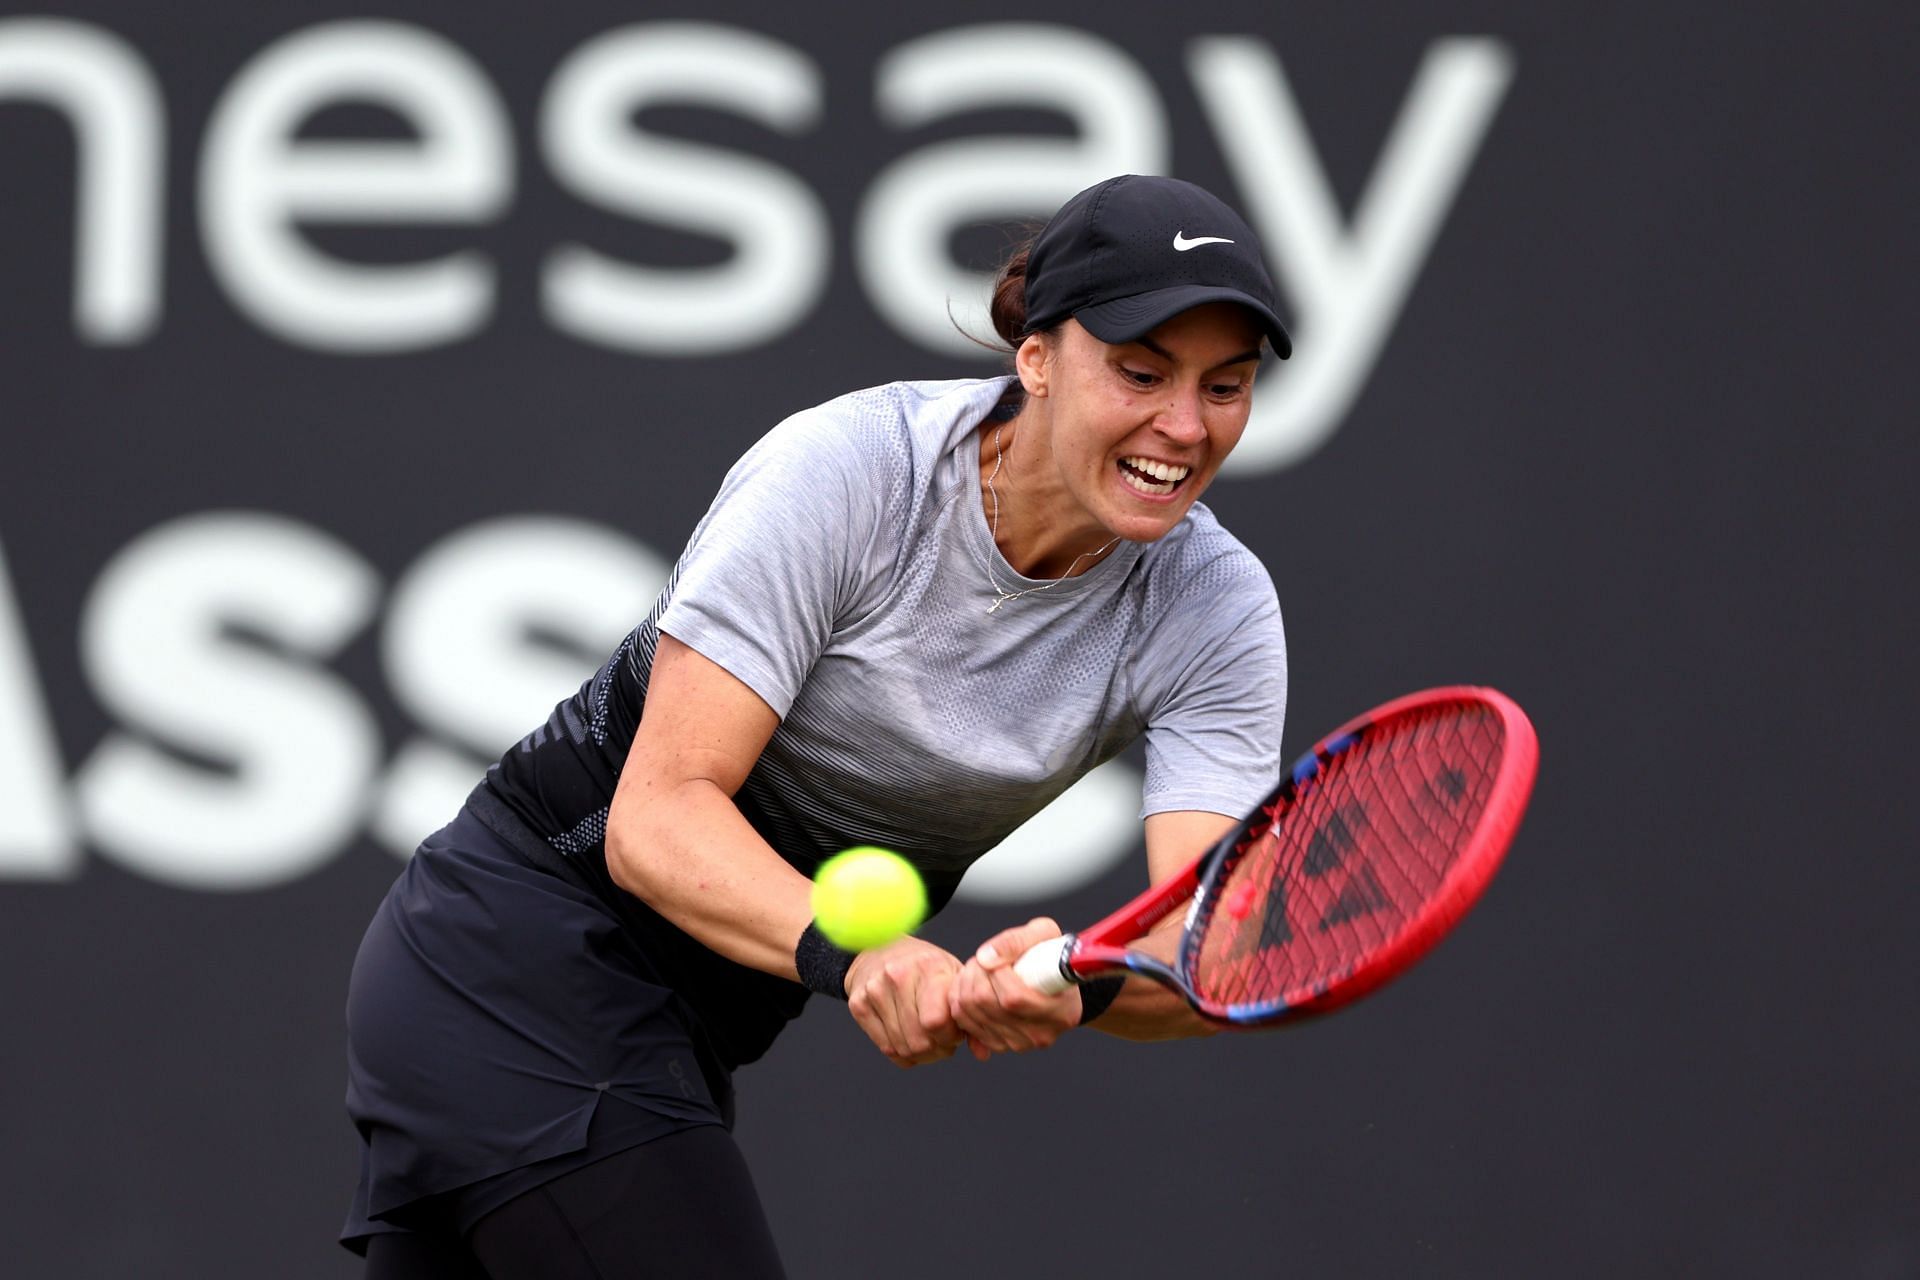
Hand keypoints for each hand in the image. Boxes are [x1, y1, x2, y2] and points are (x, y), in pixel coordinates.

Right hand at [844, 936, 966, 1068]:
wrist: (881, 950)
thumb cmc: (926, 968)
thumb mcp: (952, 977)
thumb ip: (969, 1013)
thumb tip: (983, 1053)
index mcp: (928, 967)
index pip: (936, 1021)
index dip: (950, 1036)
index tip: (956, 1032)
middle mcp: (898, 976)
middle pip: (919, 1039)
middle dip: (937, 1049)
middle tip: (943, 1041)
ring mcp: (874, 990)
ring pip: (902, 1048)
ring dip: (921, 1055)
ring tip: (930, 1041)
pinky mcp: (858, 1004)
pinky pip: (885, 1048)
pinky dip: (903, 1055)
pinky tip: (911, 1040)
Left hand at [949, 917, 1082, 1061]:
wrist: (1059, 985)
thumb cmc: (1055, 957)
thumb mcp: (1045, 934)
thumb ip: (1016, 941)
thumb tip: (985, 958)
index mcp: (1060, 1010)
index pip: (1013, 998)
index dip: (996, 972)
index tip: (997, 956)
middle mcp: (1039, 1033)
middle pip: (987, 1004)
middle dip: (975, 974)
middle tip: (981, 960)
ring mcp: (1019, 1043)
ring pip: (970, 1013)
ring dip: (964, 984)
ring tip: (977, 969)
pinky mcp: (1000, 1045)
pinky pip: (965, 1023)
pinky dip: (960, 1000)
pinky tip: (971, 986)